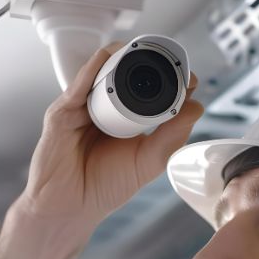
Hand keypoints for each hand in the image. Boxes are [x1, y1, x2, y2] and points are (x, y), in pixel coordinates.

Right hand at [14, 42, 203, 235]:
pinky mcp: (62, 112)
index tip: (190, 79)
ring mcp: (82, 108)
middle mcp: (104, 110)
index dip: (170, 82)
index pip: (150, 92)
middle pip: (127, 77)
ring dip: (123, 57)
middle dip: (150, 64)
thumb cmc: (103, 188)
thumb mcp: (147, 163)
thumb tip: (196, 108)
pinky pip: (79, 84)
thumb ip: (170, 138)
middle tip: (172, 62)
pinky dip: (94, 67)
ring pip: (102, 73)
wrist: (69, 207)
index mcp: (126, 121)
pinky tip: (109, 57)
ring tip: (145, 51)